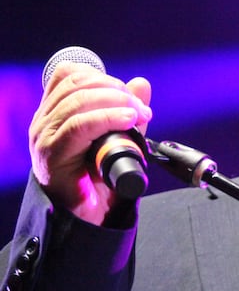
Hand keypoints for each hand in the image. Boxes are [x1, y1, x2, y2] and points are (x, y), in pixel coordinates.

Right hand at [29, 62, 151, 224]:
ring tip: (138, 116)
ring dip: (117, 102)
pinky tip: (128, 120)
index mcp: (55, 112)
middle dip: (116, 89)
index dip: (102, 76)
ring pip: (79, 101)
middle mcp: (44, 121)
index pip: (70, 74)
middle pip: (77, 84)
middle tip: (141, 109)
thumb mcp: (119, 136)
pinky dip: (108, 118)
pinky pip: (79, 125)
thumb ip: (128, 109)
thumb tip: (141, 83)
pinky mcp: (52, 154)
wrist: (87, 216)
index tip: (129, 94)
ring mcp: (45, 136)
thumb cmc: (99, 177)